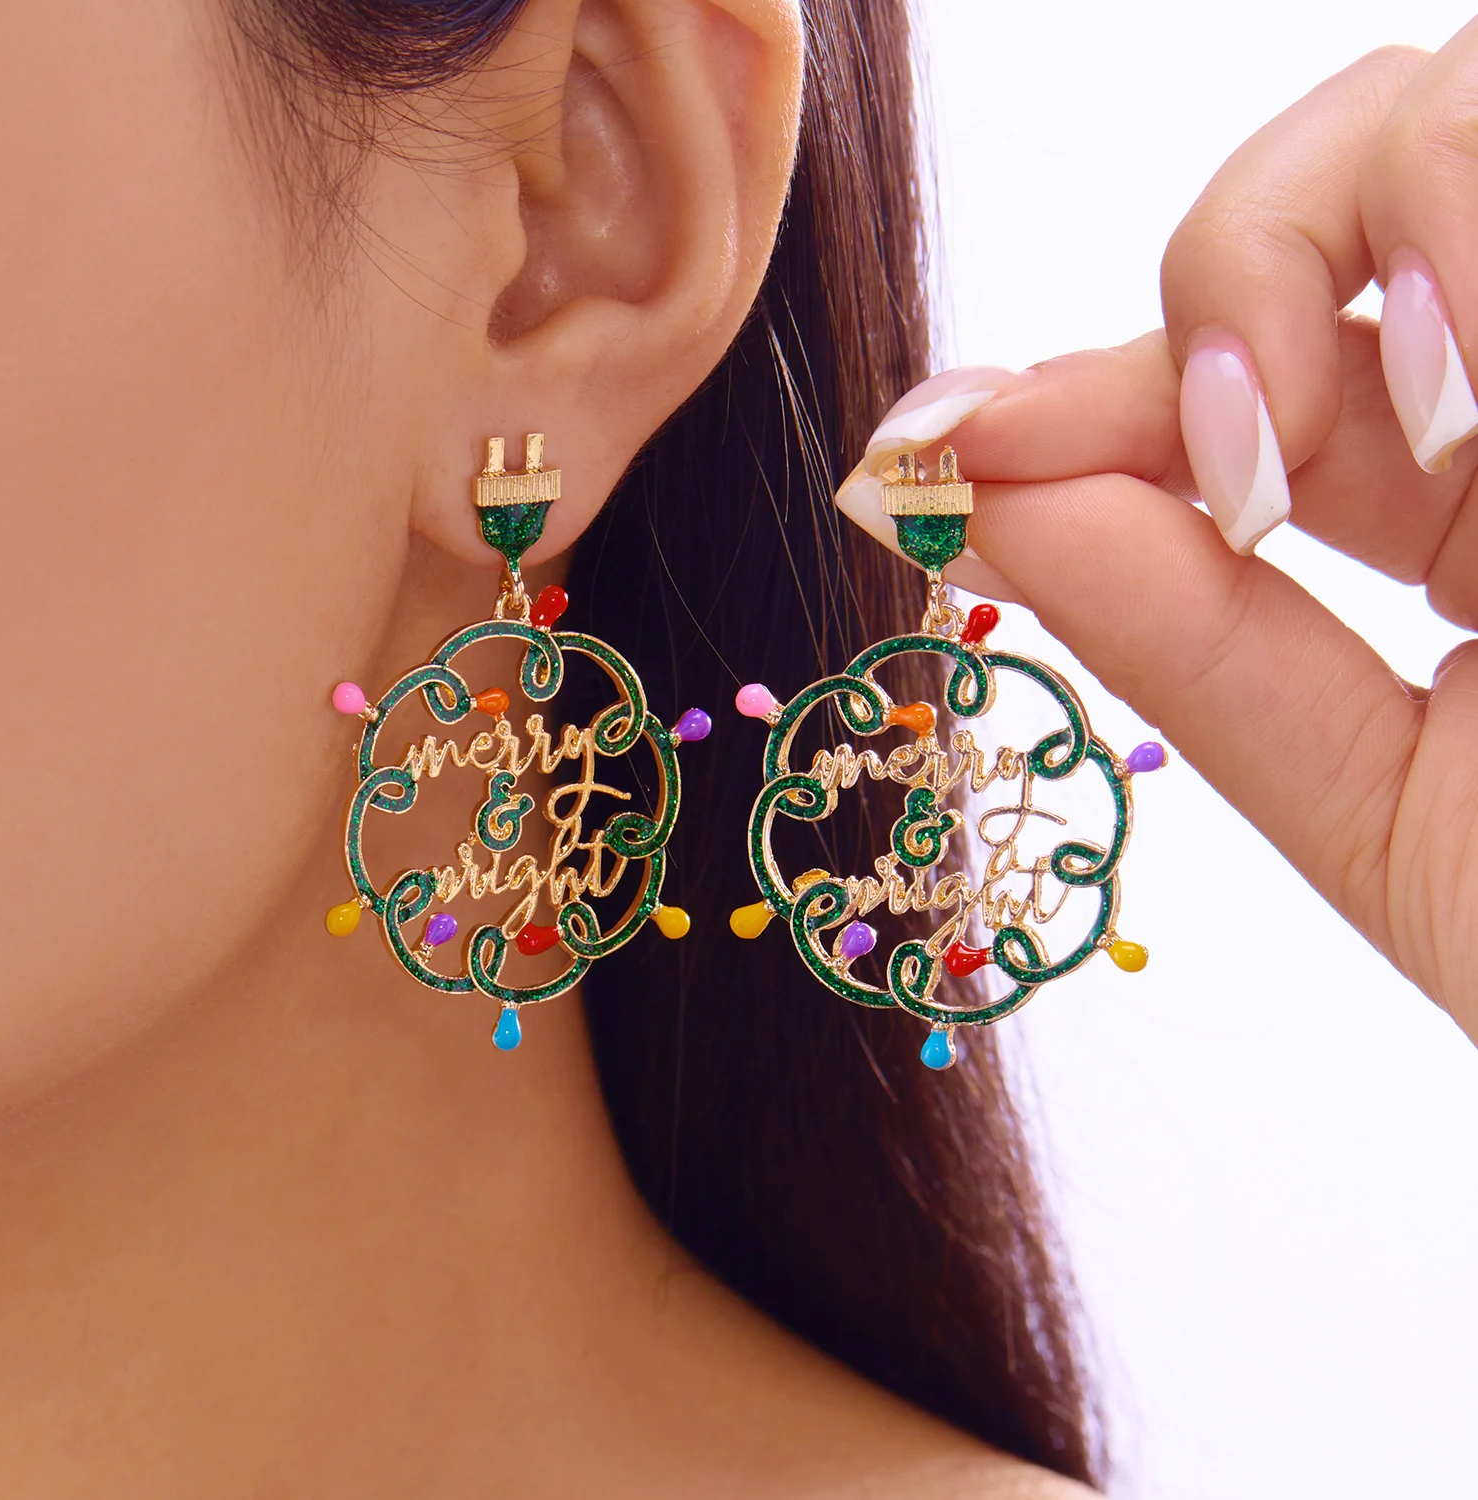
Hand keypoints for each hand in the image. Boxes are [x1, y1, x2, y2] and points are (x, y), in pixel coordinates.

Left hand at [836, 36, 1477, 1045]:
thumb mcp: (1388, 810)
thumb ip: (1199, 646)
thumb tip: (989, 491)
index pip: (1248, 374)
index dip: (1080, 390)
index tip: (924, 442)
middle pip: (1354, 169)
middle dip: (1238, 267)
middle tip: (1232, 456)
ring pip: (1464, 89)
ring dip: (1384, 214)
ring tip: (1431, 433)